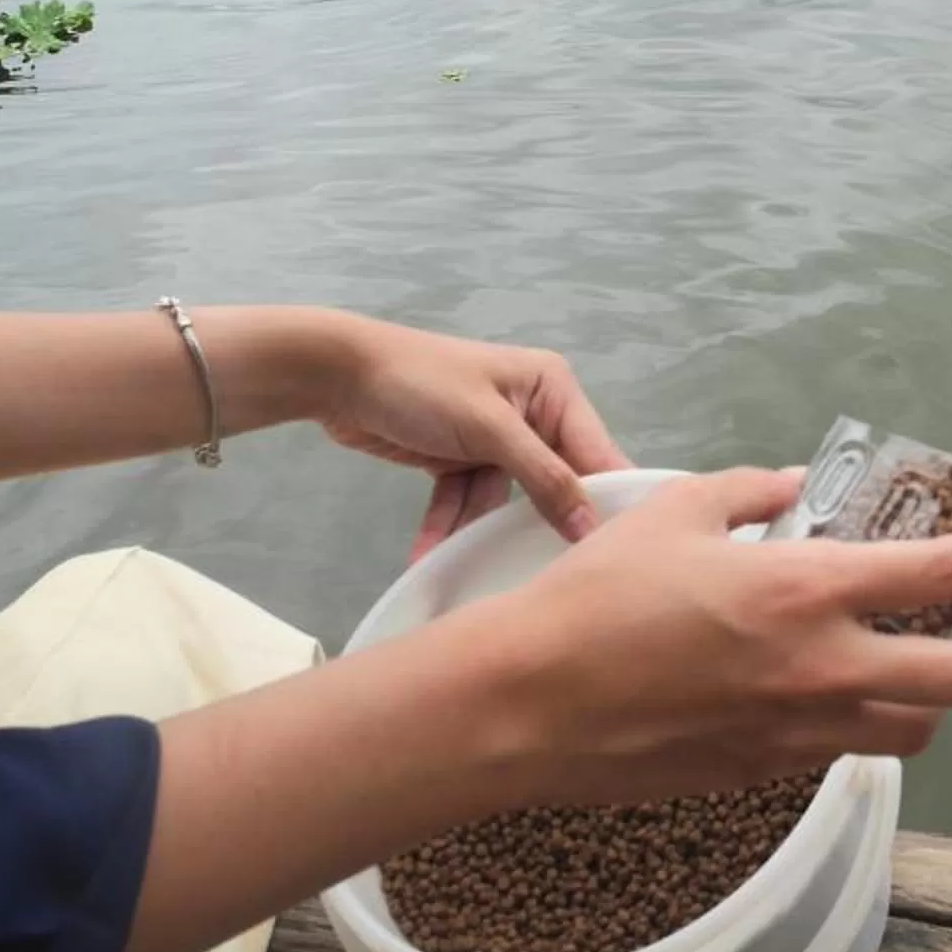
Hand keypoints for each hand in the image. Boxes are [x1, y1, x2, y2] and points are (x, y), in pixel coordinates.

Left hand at [316, 319, 631, 560]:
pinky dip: (449, 524)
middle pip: (552, 482)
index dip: (606, 502)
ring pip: (504, 499)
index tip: (615, 556)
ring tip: (479, 573)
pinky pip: (466, 500)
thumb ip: (544, 477)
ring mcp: (494, 438)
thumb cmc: (422, 386)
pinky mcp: (459, 458)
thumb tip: (590, 526)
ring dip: (481, 531)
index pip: (596, 453)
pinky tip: (429, 557)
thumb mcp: (489, 429)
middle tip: (555, 576)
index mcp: (552, 390)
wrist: (336, 375)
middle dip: (541, 524)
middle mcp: (532, 413)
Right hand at [462, 466, 951, 804]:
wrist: (527, 706)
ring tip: (912, 653)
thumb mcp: (674, 512)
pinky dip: (861, 716)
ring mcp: (799, 732)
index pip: (943, 572)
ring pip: (918, 728)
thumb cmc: (592, 599)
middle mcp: (823, 670)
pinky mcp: (765, 774)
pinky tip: (830, 685)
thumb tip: (793, 487)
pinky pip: (845, 750)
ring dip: (934, 690)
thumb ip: (750, 492)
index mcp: (808, 592)